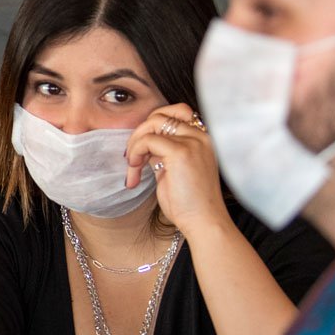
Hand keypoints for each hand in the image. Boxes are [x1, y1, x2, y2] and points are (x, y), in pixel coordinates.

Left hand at [125, 103, 228, 237]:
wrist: (203, 221)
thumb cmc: (189, 203)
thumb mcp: (173, 170)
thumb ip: (163, 153)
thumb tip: (144, 145)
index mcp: (202, 138)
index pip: (175, 113)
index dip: (153, 128)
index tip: (142, 152)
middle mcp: (201, 135)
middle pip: (161, 114)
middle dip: (140, 133)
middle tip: (132, 158)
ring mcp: (193, 141)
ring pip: (152, 123)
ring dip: (135, 143)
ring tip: (132, 167)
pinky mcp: (180, 152)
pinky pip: (147, 140)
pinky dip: (135, 153)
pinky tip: (134, 173)